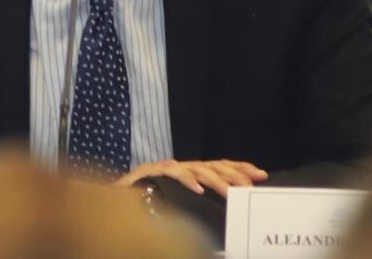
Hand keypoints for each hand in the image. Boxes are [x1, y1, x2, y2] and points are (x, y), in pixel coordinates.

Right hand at [115, 159, 266, 197]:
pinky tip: (198, 189)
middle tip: (250, 185)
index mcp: (190, 173)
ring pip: (196, 169)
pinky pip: (171, 172)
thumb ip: (198, 203)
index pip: (220, 166)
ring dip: (214, 180)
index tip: (261, 175)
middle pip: (212, 165)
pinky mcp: (150, 170)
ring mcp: (165, 167)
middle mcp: (181, 166)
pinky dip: (186, 179)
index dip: (241, 168)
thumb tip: (226, 206)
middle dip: (234, 174)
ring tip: (229, 191)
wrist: (110, 200)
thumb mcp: (178, 203)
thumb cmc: (145, 204)